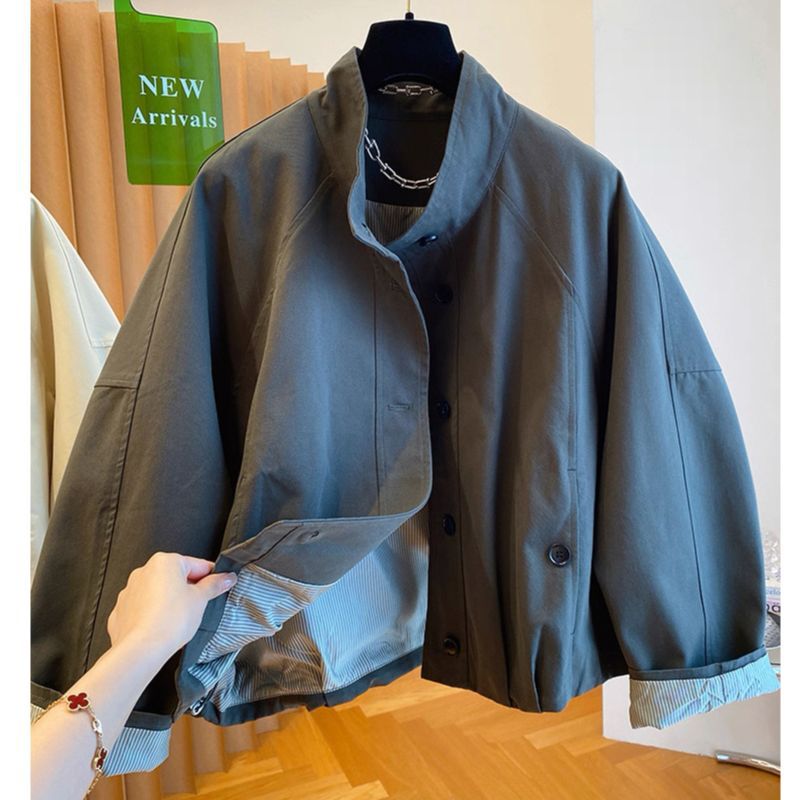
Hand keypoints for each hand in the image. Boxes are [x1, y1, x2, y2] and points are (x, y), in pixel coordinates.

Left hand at [107, 552, 236, 658]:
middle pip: (176, 577)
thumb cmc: (169, 621)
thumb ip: (214, 585)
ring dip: (170, 601)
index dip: (211, 577)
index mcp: (164, 562)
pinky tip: (162, 625)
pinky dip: (153, 614)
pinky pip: (143, 608)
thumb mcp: (201, 600)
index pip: (197, 564)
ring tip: (180, 619)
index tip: (219, 585)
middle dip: (188, 589)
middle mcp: (144, 572)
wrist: (143, 649)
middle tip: (199, 605)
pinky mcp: (122, 611)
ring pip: (158, 592)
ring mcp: (130, 591)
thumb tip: (225, 578)